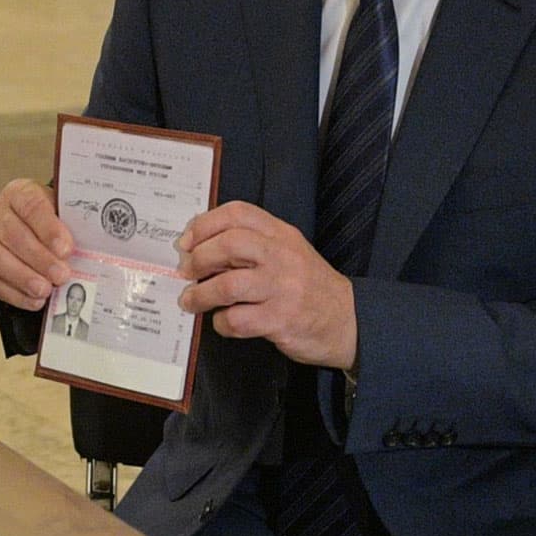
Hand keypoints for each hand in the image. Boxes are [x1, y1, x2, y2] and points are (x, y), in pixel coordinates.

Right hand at [0, 178, 73, 309]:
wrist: (32, 231)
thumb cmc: (53, 223)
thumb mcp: (65, 214)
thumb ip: (77, 225)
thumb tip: (102, 243)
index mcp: (19, 192)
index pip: (31, 205)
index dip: (48, 228)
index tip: (66, 248)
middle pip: (13, 234)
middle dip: (39, 258)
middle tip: (61, 275)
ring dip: (22, 276)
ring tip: (45, 290)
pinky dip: (13, 293)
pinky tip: (34, 301)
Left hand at [176, 202, 357, 369]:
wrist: (348, 320)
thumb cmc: (308, 286)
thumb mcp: (286, 252)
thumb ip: (250, 245)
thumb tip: (198, 249)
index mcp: (281, 234)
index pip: (238, 213)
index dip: (204, 224)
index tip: (186, 242)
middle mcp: (282, 256)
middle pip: (230, 244)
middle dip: (198, 258)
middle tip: (186, 272)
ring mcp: (283, 289)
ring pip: (228, 285)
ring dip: (200, 295)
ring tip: (191, 301)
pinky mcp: (281, 320)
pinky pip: (237, 319)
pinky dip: (221, 322)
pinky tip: (223, 322)